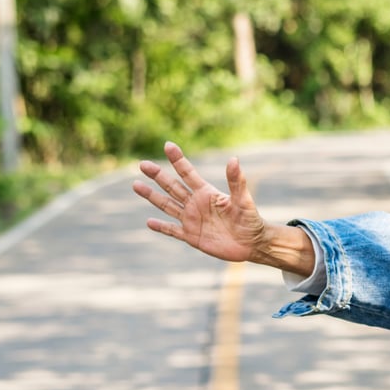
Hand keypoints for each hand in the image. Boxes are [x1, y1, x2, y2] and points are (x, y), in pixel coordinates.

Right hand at [133, 142, 266, 262]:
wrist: (252, 244)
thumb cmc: (251, 220)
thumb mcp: (243, 200)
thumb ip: (236, 181)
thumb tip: (234, 159)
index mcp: (207, 193)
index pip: (188, 173)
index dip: (178, 160)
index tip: (168, 145)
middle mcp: (196, 204)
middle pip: (172, 187)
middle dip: (158, 175)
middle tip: (143, 164)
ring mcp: (192, 220)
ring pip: (168, 206)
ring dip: (152, 196)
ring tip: (136, 185)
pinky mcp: (191, 236)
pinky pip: (173, 231)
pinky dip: (161, 227)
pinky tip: (149, 222)